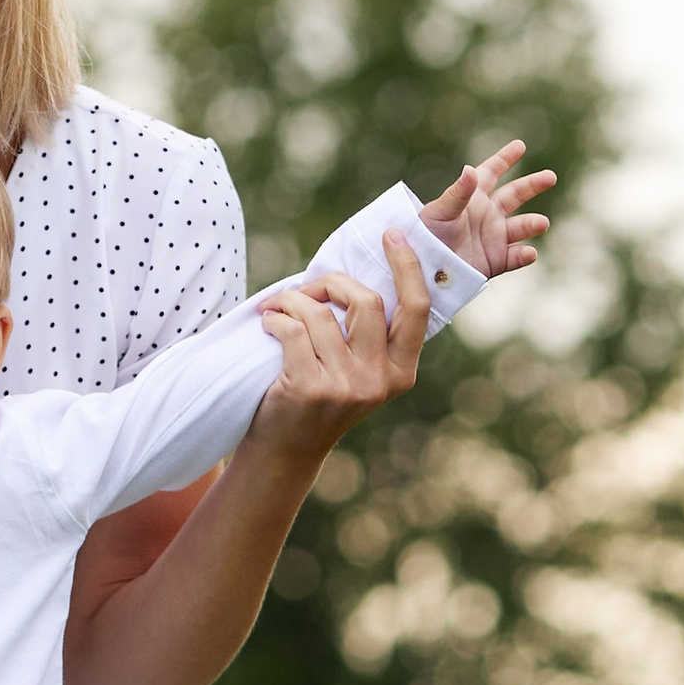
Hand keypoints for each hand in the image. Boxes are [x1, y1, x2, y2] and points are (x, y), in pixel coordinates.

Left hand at [251, 244, 430, 450]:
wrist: (288, 449)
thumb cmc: (321, 396)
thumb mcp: (359, 371)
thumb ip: (368, 334)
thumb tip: (355, 270)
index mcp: (401, 371)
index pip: (416, 308)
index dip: (406, 266)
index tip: (392, 235)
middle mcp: (379, 380)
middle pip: (366, 301)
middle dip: (332, 283)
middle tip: (306, 290)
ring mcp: (346, 386)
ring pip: (321, 313)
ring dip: (292, 300)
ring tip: (277, 308)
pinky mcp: (310, 388)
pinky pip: (292, 329)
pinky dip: (275, 318)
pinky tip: (268, 324)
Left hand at [419, 137, 553, 278]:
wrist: (421, 270)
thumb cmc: (424, 236)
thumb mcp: (439, 212)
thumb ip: (458, 193)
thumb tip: (471, 170)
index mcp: (472, 198)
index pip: (491, 173)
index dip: (505, 159)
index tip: (520, 145)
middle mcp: (486, 215)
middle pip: (515, 195)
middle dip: (533, 185)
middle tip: (550, 177)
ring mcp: (493, 238)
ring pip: (520, 227)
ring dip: (532, 224)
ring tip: (541, 223)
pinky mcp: (494, 261)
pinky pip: (514, 257)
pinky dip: (523, 256)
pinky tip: (529, 252)